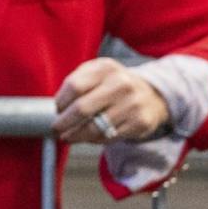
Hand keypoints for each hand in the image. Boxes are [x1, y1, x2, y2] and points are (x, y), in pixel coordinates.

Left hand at [53, 58, 169, 143]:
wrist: (152, 95)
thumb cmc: (112, 85)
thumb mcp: (96, 74)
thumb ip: (76, 83)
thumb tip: (59, 109)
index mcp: (106, 68)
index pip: (74, 87)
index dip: (61, 102)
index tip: (57, 110)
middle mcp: (121, 84)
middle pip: (82, 108)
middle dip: (63, 123)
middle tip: (55, 130)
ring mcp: (133, 103)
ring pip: (94, 127)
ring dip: (76, 135)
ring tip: (68, 137)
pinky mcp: (140, 122)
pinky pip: (108, 137)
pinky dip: (94, 140)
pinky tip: (89, 137)